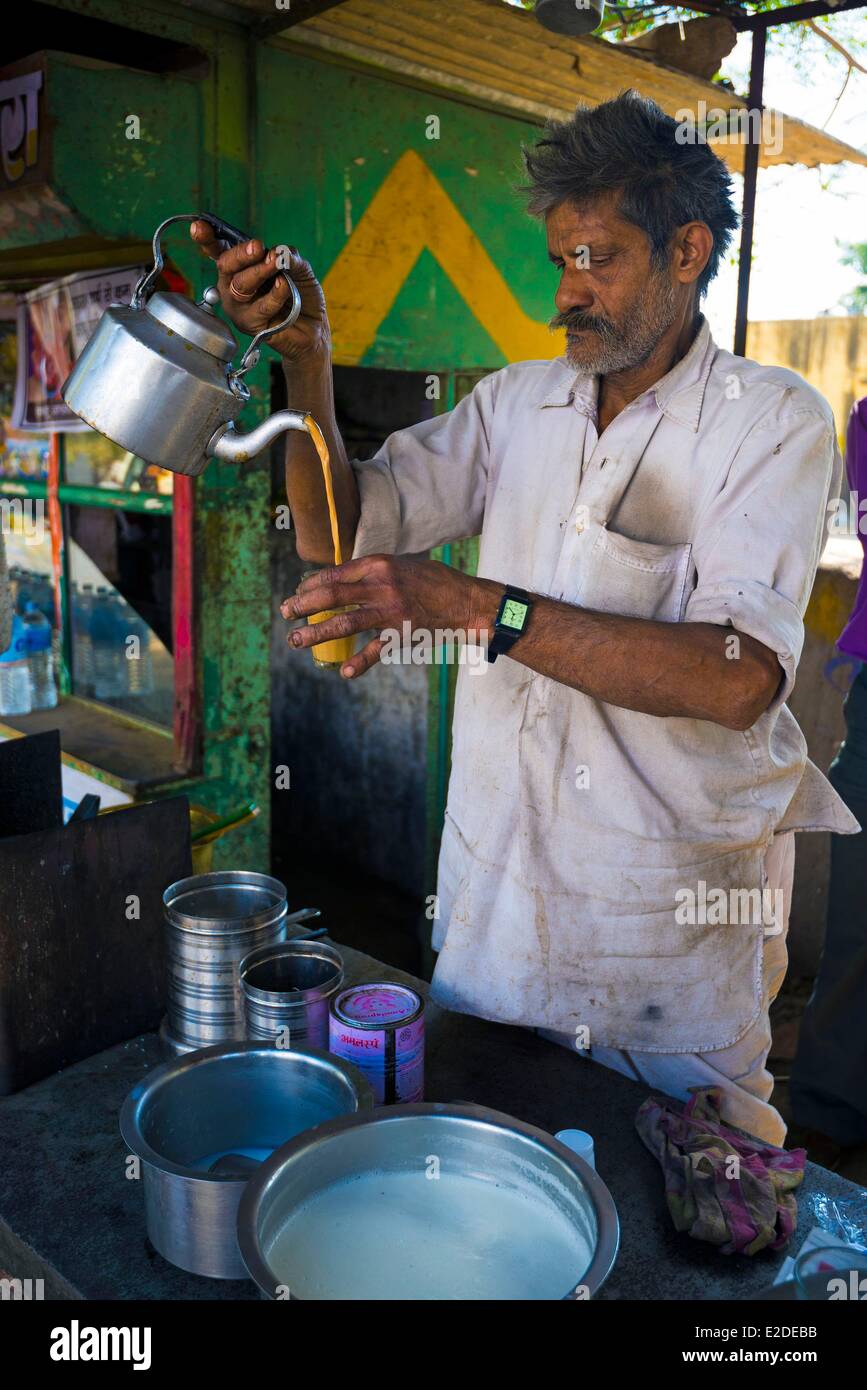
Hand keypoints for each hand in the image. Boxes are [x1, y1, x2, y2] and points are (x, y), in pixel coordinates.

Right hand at [189, 221, 329, 362]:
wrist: (313, 327)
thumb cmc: (300, 295)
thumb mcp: (299, 268)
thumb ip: (289, 256)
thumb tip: (279, 250)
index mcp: (239, 266)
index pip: (218, 250)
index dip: (206, 238)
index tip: (199, 226)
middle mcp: (232, 285)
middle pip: (226, 265)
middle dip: (241, 254)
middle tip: (258, 246)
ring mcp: (238, 306)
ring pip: (240, 286)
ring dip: (259, 271)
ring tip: (276, 264)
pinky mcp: (249, 325)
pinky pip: (260, 307)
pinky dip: (275, 294)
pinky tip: (285, 287)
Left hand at [281, 555, 501, 678]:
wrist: (467, 601)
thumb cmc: (434, 581)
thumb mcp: (402, 564)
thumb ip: (373, 571)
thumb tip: (341, 578)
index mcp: (379, 565)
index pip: (334, 574)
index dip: (310, 586)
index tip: (296, 595)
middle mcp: (381, 586)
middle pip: (331, 596)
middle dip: (302, 606)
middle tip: (285, 614)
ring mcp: (390, 612)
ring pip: (344, 623)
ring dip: (315, 633)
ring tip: (296, 641)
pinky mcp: (401, 635)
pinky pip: (374, 651)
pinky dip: (358, 663)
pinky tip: (344, 672)